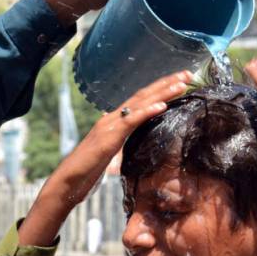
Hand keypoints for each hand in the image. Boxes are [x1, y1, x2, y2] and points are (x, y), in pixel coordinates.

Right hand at [18, 70, 190, 245]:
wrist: (67, 182)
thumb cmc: (86, 172)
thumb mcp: (108, 154)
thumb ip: (117, 143)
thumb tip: (125, 139)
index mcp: (113, 121)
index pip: (140, 100)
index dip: (161, 89)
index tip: (180, 81)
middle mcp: (111, 118)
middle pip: (143, 95)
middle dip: (167, 83)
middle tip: (188, 73)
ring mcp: (109, 125)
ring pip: (140, 103)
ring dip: (163, 92)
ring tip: (182, 82)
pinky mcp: (109, 137)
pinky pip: (131, 121)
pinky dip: (148, 111)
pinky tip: (163, 105)